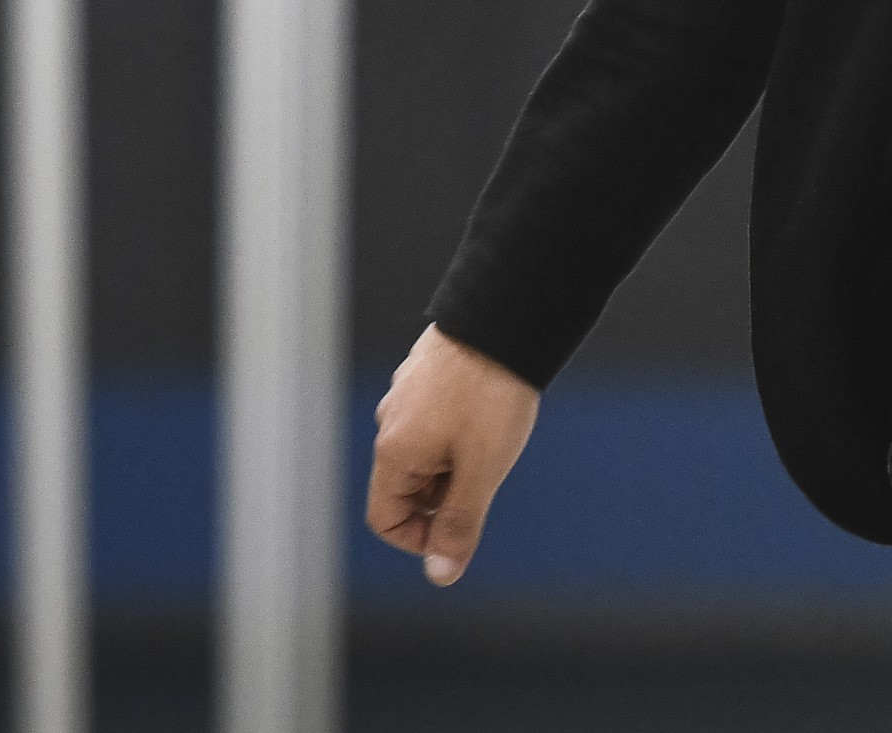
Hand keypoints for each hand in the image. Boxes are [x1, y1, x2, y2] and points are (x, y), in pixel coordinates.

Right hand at [365, 325, 541, 586]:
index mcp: (394, 450)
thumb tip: (441, 574)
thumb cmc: (492, 395)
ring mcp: (406, 393)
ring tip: (493, 437)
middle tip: (487, 472)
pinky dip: (460, 429)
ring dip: (455, 461)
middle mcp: (391, 421)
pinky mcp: (428, 372)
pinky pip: (435, 418)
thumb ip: (459, 524)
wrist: (506, 317)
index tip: (462, 527)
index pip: (385, 519)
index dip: (420, 537)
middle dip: (445, 494)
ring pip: (425, 451)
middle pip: (406, 486)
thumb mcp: (481, 470)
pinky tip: (491, 410)